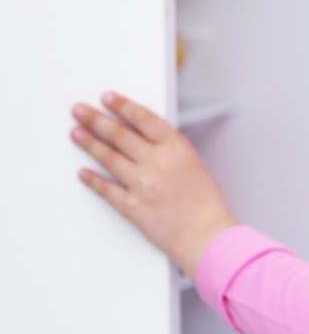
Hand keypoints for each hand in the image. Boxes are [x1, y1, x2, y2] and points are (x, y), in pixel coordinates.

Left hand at [71, 92, 236, 278]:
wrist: (205, 235)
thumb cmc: (206, 205)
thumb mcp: (196, 165)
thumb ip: (171, 152)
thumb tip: (147, 143)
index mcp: (176, 148)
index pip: (143, 118)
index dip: (122, 106)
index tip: (108, 98)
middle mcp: (156, 162)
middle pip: (119, 134)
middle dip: (96, 119)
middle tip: (81, 111)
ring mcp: (141, 183)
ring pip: (108, 157)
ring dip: (89, 143)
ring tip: (77, 133)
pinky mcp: (130, 204)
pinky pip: (105, 188)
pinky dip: (92, 179)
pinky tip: (84, 172)